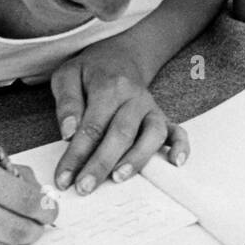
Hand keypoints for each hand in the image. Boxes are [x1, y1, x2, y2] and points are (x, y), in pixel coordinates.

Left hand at [50, 44, 188, 194]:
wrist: (119, 57)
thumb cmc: (89, 72)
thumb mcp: (67, 77)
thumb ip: (67, 103)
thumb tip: (69, 134)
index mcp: (109, 87)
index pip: (92, 126)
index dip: (76, 155)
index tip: (63, 178)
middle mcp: (135, 98)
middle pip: (121, 134)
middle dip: (102, 163)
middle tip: (84, 187)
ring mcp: (151, 109)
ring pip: (152, 135)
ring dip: (137, 159)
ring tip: (118, 178)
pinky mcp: (162, 117)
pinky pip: (177, 132)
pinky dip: (181, 147)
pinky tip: (175, 163)